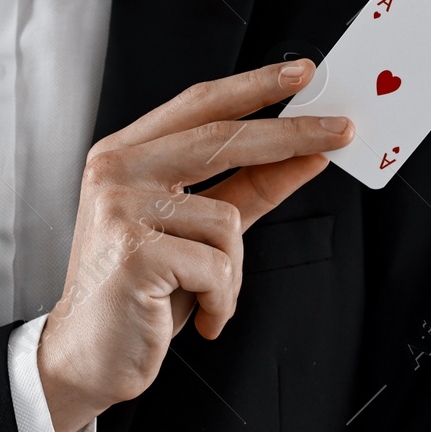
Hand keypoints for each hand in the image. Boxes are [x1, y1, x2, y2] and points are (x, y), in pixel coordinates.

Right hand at [37, 59, 350, 431]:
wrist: (88, 357)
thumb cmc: (141, 294)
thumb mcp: (198, 232)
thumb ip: (246, 188)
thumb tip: (305, 153)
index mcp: (125, 155)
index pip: (199, 105)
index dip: (254, 86)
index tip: (304, 73)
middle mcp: (116, 172)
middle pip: (222, 136)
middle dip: (291, 134)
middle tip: (343, 132)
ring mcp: (121, 209)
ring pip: (227, 220)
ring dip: (233, 271)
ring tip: (206, 297)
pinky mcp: (135, 253)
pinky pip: (218, 266)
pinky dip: (221, 300)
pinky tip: (199, 316)